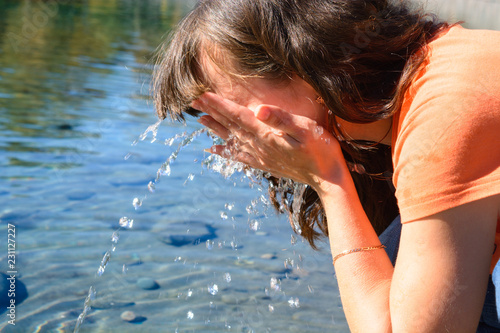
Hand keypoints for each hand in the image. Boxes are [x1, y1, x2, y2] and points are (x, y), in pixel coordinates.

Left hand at [192, 92, 349, 189]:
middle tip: (193, 101)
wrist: (327, 177)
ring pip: (231, 139)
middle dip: (211, 112)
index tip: (201, 94)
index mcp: (266, 134)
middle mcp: (258, 146)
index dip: (218, 104)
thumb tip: (260, 109)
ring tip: (199, 119)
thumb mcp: (306, 129)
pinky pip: (239, 156)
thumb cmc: (321, 148)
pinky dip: (224, 152)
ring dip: (214, 128)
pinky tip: (214, 149)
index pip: (237, 115)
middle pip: (229, 126)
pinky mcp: (264, 163)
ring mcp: (260, 156)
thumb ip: (282, 119)